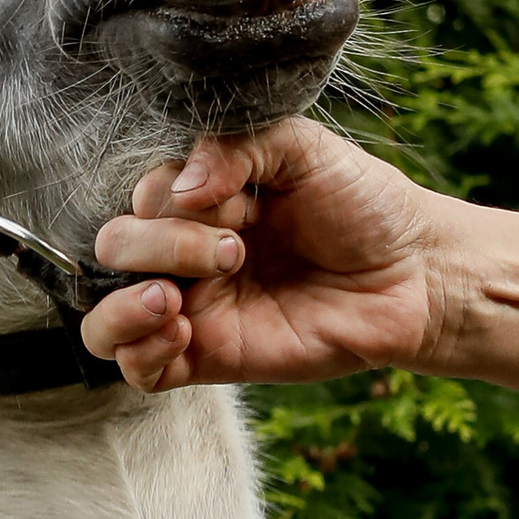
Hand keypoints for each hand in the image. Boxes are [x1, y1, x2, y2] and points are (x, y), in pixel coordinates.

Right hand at [82, 119, 463, 392]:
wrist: (415, 274)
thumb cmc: (365, 206)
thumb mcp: (302, 147)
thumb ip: (236, 146)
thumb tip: (180, 190)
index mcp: (205, 201)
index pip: (143, 197)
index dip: (174, 199)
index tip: (239, 204)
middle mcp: (189, 254)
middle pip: (114, 248)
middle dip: (161, 244)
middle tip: (236, 251)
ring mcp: (197, 310)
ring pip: (103, 319)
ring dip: (124, 305)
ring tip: (173, 299)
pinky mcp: (212, 360)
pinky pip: (140, 372)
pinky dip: (140, 351)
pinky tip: (182, 330)